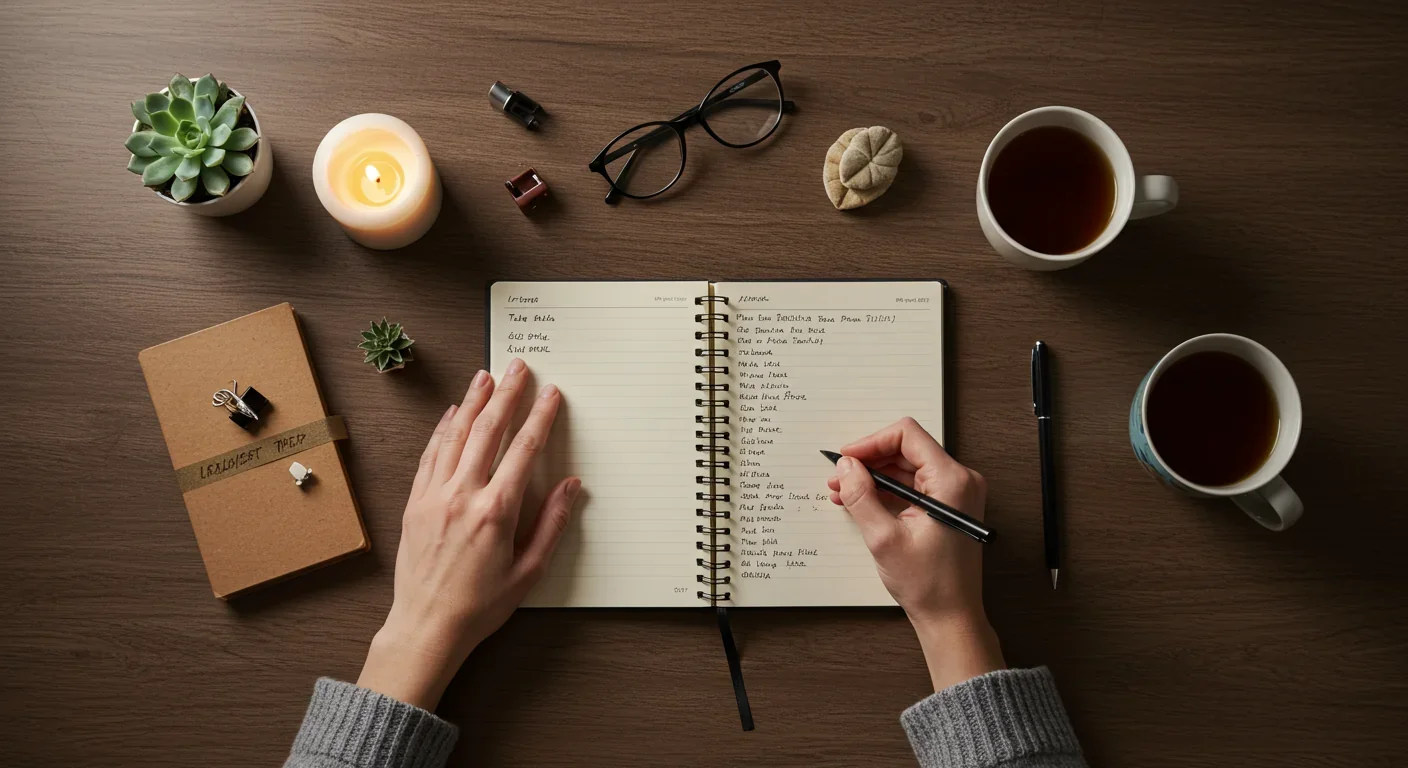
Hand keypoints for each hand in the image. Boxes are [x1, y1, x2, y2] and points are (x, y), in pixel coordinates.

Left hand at [357, 359, 579, 709]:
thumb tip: (570, 487)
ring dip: (473, 402)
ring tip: (486, 377)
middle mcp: (463, 496)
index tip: (551, 394)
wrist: (426, 627)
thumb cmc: (480, 606)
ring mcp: (434, 496)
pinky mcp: (415, 503)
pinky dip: (442, 430)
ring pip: (455, 436)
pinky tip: (452, 414)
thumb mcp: (529, 571)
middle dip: (507, 395)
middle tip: (518, 368)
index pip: (523, 449)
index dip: (540, 417)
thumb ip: (552, 524)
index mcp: (496, 512)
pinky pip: (430, 455)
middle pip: (488, 431)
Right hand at [827, 417, 1003, 690]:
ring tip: (844, 492)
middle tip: (839, 477)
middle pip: (906, 449)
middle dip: (869, 461)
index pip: (907, 435)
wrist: (951, 616)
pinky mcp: (949, 507)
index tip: (847, 458)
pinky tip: (862, 502)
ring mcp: (956, 494)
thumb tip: (846, 467)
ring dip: (875, 476)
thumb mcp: (884, 538)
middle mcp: (960, 481)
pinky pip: (914, 485)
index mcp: (951, 482)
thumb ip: (861, 496)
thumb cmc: (929, 584)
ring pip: (908, 467)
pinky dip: (888, 490)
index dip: (871, 442)